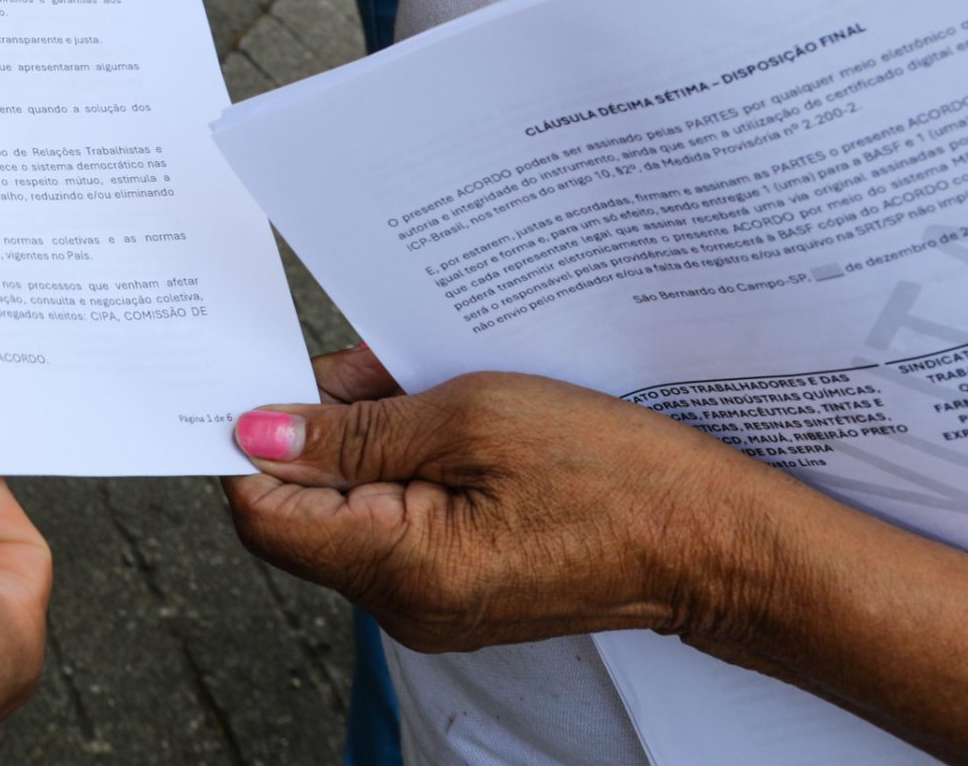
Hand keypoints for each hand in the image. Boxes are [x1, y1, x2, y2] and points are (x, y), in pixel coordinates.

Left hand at [223, 355, 770, 654]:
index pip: (263, 513)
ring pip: (350, 507)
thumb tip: (257, 434)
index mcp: (398, 568)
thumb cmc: (612, 473)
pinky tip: (443, 413)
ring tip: (416, 379)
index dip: (249, 443)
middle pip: (302, 510)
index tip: (265, 375)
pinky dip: (404, 462)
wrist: (718, 541)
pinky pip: (397, 518)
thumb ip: (356, 431)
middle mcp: (403, 603)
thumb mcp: (473, 419)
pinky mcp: (460, 586)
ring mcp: (432, 601)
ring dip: (367, 436)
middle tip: (366, 363)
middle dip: (318, 427)